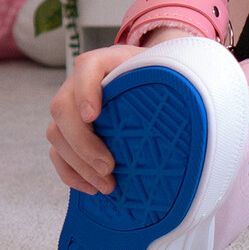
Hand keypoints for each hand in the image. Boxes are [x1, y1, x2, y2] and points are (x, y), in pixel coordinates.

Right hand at [47, 41, 162, 195]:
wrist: (144, 80)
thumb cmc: (153, 76)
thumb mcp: (161, 71)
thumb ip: (167, 82)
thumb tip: (191, 108)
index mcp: (103, 62)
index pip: (87, 68)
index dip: (86, 91)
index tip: (93, 116)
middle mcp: (78, 84)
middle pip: (63, 108)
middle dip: (83, 143)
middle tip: (109, 167)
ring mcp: (69, 109)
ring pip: (56, 135)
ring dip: (79, 164)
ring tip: (107, 184)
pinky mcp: (66, 131)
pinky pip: (57, 153)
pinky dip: (72, 173)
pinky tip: (91, 187)